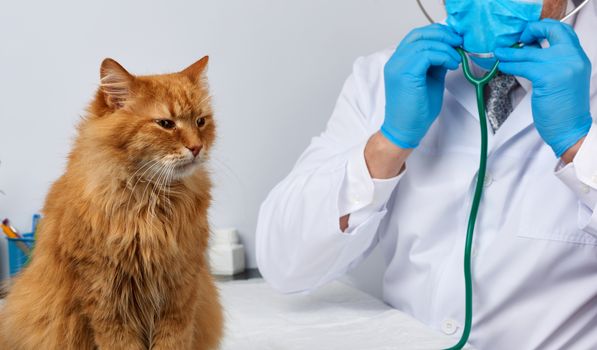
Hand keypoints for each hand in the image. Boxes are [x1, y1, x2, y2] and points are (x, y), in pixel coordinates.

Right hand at [381, 24, 461, 148]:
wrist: (405, 130)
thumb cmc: (416, 111)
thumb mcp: (430, 80)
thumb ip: (436, 64)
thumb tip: (450, 50)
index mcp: (399, 61)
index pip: (416, 36)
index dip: (437, 33)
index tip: (454, 40)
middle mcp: (395, 61)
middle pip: (419, 34)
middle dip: (443, 35)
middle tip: (459, 43)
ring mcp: (397, 67)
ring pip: (424, 43)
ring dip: (445, 48)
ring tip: (456, 60)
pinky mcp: (405, 74)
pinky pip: (426, 55)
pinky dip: (443, 56)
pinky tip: (451, 65)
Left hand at [495, 19, 592, 157]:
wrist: (570, 129)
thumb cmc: (563, 108)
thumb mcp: (562, 79)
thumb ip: (550, 62)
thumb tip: (527, 49)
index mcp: (578, 57)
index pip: (563, 30)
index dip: (544, 28)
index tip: (529, 36)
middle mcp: (573, 58)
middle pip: (551, 30)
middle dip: (530, 30)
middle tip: (516, 40)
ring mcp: (562, 66)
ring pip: (530, 52)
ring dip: (510, 53)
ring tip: (499, 54)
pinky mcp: (548, 77)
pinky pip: (523, 66)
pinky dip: (509, 65)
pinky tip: (503, 67)